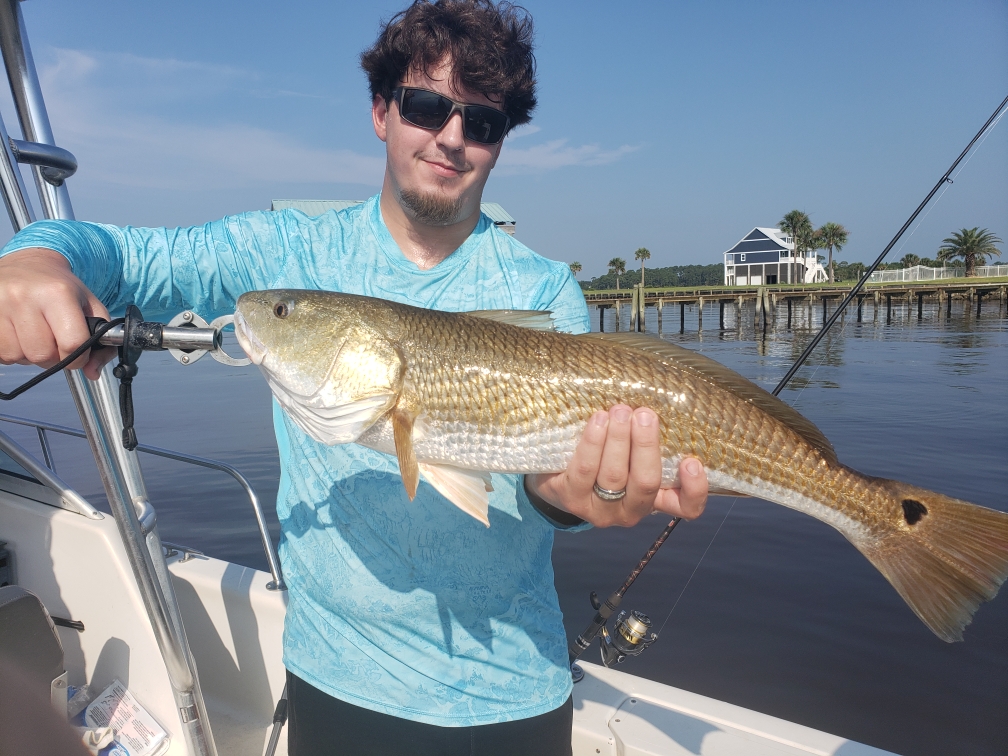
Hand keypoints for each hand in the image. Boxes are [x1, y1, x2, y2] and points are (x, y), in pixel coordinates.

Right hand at [0, 247, 114, 380]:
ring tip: (36, 335)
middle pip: (43, 355)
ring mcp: (0, 306)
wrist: (27, 264)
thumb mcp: (89, 305)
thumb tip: (92, 372)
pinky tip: (19, 334)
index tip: (78, 353)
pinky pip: (1, 354)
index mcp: (57, 293)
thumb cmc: (60, 288)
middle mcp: (25, 297)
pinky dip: (13, 351)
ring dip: (30, 355)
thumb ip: (101, 340)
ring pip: (19, 357)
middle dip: (53, 357)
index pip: (72, 343)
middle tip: (55, 341)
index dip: (78, 357)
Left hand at [526, 404, 707, 527]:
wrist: (559, 476)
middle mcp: (631, 511)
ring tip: (620, 411)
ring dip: (619, 439)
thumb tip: (656, 401)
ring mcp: (600, 510)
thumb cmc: (606, 458)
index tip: (692, 460)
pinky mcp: (572, 499)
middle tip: (645, 415)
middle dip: (646, 446)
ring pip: (614, 476)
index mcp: (655, 500)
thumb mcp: (632, 455)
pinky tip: (598, 421)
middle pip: (646, 483)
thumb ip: (646, 440)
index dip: (695, 489)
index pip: (687, 507)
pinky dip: (593, 443)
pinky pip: (584, 470)